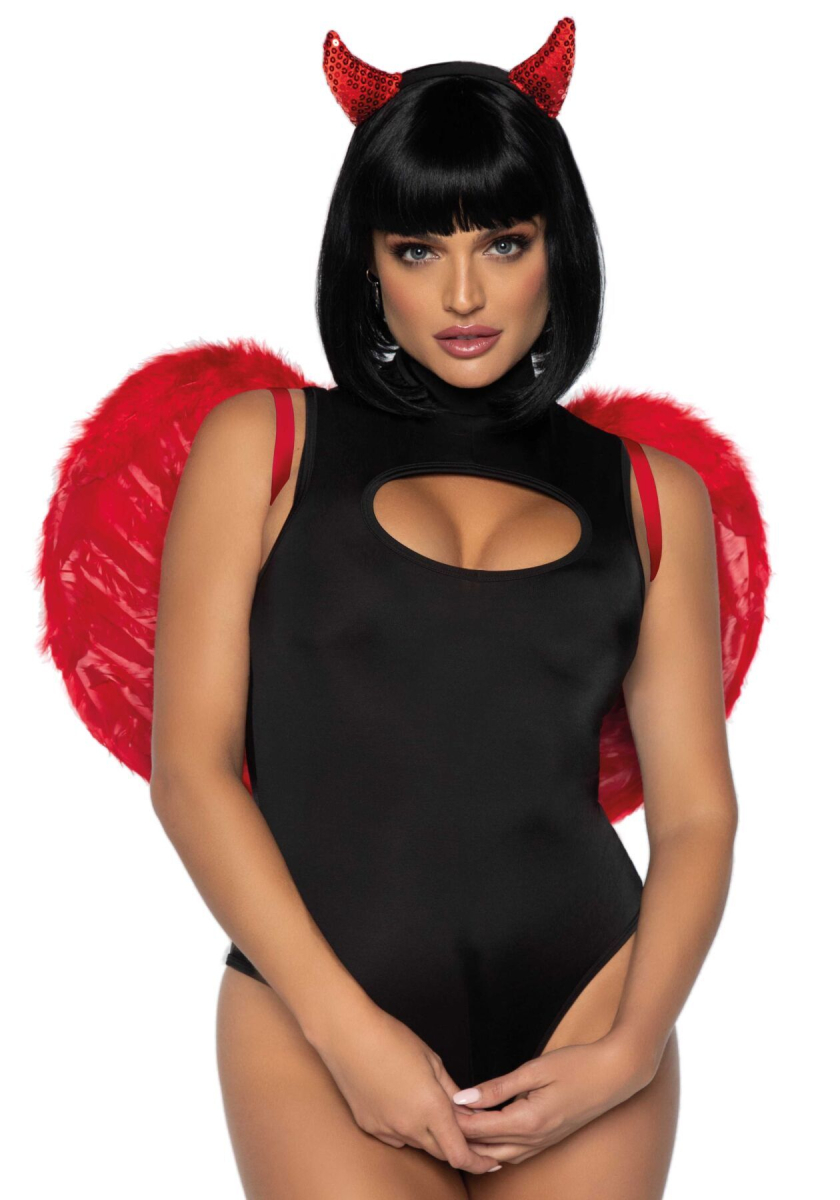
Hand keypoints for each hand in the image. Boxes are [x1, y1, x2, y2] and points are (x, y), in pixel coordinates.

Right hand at [313, 1004, 503, 1174]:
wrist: (347, 1035)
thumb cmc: (391, 1039)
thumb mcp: (432, 1061)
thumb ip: (452, 1092)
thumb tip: (469, 1111)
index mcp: (430, 1108)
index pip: (460, 1153)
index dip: (478, 1162)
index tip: (489, 1161)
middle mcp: (409, 1126)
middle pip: (442, 1153)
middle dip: (457, 1147)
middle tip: (469, 1134)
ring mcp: (386, 1129)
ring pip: (418, 1145)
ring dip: (431, 1136)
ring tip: (432, 1110)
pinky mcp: (369, 1126)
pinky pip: (396, 1138)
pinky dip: (408, 1130)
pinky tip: (405, 1106)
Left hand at [451, 1035, 652, 1165]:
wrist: (615, 1074)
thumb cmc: (577, 1066)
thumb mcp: (534, 1070)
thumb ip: (497, 1087)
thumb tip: (464, 1097)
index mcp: (528, 1121)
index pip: (480, 1129)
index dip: (456, 1120)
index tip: (436, 1106)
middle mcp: (535, 1139)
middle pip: (486, 1149)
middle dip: (461, 1136)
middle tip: (439, 1119)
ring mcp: (544, 1143)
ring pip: (500, 1156)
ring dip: (478, 1144)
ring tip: (457, 1127)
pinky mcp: (550, 1139)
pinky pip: (516, 1153)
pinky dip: (496, 1148)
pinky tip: (486, 1137)